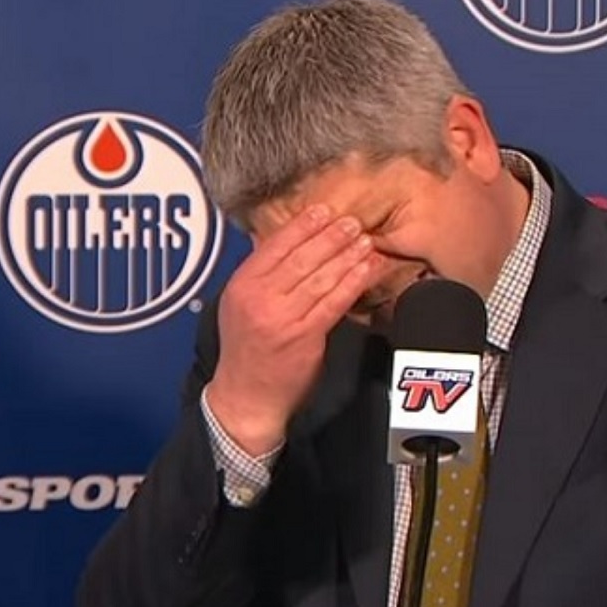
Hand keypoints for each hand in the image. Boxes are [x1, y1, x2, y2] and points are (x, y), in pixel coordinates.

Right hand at [207, 204, 377, 453]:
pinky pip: (334, 303)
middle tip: (353, 222)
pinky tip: (366, 269)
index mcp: (242, 285)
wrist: (246, 396)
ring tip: (365, 241)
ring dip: (347, 256)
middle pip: (301, 258)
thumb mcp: (240, 303)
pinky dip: (352, 283)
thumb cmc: (247, 348)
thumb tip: (287, 237)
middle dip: (331, 236)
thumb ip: (261, 273)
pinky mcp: (305, 337)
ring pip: (320, 278)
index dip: (303, 225)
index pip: (275, 245)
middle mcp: (260, 298)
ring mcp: (282, 317)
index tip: (324, 210)